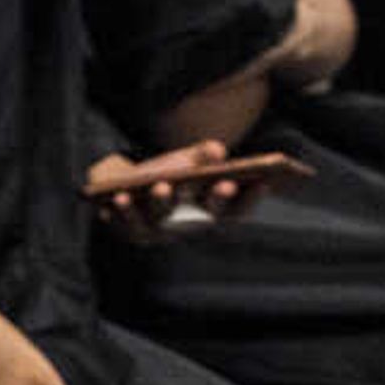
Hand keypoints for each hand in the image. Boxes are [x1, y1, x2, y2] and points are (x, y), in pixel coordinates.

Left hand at [84, 140, 248, 239]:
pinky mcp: (131, 231)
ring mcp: (161, 232)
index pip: (237, 211)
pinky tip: (120, 196)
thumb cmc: (169, 174)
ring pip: (163, 220)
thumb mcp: (189, 160)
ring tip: (162, 186)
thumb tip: (216, 151)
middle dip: (217, 200)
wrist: (128, 186)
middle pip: (207, 217)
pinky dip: (124, 211)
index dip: (252, 200)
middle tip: (225, 184)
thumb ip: (204, 154)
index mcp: (210, 212)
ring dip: (164, 203)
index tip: (264, 182)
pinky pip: (127, 223)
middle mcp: (189, 227)